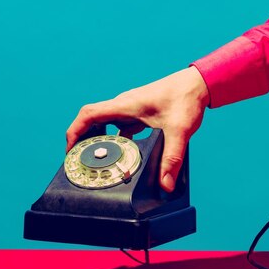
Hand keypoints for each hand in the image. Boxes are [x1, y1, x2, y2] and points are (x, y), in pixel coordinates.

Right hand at [66, 66, 209, 191]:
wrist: (198, 84)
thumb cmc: (185, 100)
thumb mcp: (179, 132)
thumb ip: (171, 159)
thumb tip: (165, 184)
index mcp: (125, 105)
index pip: (89, 114)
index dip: (75, 131)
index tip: (70, 149)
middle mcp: (124, 105)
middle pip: (92, 119)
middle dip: (82, 138)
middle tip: (80, 159)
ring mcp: (131, 109)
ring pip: (106, 123)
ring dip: (99, 139)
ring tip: (97, 160)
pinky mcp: (139, 113)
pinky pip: (119, 126)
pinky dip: (116, 139)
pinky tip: (122, 154)